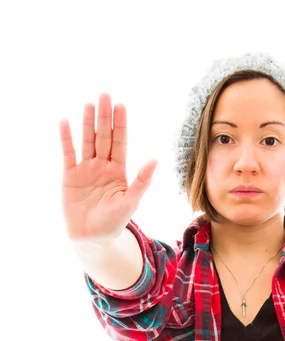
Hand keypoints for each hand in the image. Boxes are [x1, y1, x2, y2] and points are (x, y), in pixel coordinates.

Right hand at [59, 93, 157, 242]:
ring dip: (87, 123)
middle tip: (105, 95)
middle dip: (104, 117)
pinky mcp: (70, 176)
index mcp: (119, 171)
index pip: (120, 143)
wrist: (92, 237)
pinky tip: (66, 122)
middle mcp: (102, 166)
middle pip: (104, 137)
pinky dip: (67, 139)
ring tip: (89, 104)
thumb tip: (155, 160)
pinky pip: (69, 154)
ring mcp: (86, 169)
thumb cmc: (114, 221)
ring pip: (87, 141)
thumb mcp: (131, 201)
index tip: (121, 106)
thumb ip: (142, 181)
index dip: (120, 125)